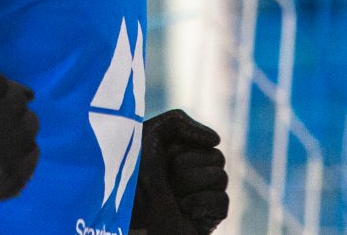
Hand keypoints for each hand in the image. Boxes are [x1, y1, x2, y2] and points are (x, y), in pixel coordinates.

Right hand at [0, 67, 38, 221]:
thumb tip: (14, 84)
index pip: (0, 82)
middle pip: (19, 101)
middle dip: (5, 103)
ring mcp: (5, 157)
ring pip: (30, 124)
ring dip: (16, 124)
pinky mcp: (13, 179)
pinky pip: (32, 151)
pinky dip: (20, 148)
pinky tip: (2, 151)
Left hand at [130, 109, 228, 234]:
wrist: (125, 223)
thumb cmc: (130, 180)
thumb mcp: (146, 139)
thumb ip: (176, 123)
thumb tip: (216, 140)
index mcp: (178, 151)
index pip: (201, 136)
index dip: (182, 144)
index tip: (162, 154)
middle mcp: (193, 171)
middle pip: (215, 155)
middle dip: (185, 167)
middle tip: (164, 181)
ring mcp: (204, 194)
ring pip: (220, 176)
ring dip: (191, 186)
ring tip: (172, 198)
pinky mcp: (211, 216)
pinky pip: (222, 200)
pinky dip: (200, 204)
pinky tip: (184, 212)